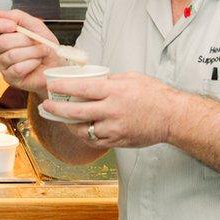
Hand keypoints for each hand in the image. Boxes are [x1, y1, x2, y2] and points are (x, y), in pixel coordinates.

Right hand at [0, 10, 61, 97]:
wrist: (57, 64)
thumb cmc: (46, 46)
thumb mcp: (36, 26)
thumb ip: (19, 17)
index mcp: (3, 34)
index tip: (13, 26)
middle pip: (1, 42)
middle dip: (24, 40)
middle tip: (37, 41)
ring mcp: (3, 65)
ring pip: (11, 55)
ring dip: (32, 52)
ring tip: (41, 52)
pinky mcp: (10, 78)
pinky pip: (17, 69)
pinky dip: (32, 63)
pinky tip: (36, 63)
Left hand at [39, 71, 182, 148]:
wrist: (172, 116)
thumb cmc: (154, 94)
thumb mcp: (130, 78)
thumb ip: (109, 81)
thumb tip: (91, 81)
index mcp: (114, 92)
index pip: (81, 89)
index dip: (63, 88)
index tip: (52, 86)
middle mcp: (112, 111)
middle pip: (76, 112)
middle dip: (57, 110)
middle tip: (47, 106)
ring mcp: (114, 128)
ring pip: (83, 130)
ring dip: (69, 125)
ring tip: (63, 119)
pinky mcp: (118, 141)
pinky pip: (95, 141)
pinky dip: (85, 136)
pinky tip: (81, 130)